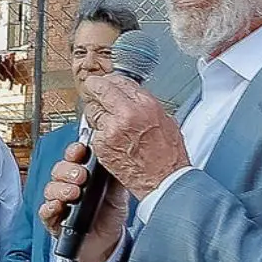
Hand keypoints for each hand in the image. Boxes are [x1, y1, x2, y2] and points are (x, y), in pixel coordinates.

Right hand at [38, 142, 130, 261]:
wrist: (108, 243)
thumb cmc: (110, 215)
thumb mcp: (119, 195)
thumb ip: (117, 179)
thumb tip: (122, 161)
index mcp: (83, 173)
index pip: (73, 157)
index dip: (75, 151)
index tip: (80, 150)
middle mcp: (68, 185)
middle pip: (59, 170)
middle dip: (68, 171)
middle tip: (81, 176)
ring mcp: (60, 202)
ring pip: (50, 189)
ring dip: (61, 189)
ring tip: (74, 194)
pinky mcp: (54, 220)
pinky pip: (45, 211)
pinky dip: (50, 207)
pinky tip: (58, 206)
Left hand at [75, 72, 190, 198]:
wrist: (164, 180)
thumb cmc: (169, 156)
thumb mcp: (166, 121)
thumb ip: (147, 106)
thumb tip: (134, 98)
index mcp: (146, 104)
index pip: (120, 80)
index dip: (111, 80)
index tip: (106, 81)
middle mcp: (127, 113)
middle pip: (101, 88)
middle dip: (95, 87)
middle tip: (92, 88)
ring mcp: (112, 128)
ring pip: (92, 109)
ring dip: (94, 111)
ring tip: (103, 119)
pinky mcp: (102, 144)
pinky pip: (92, 131)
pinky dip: (96, 133)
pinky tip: (107, 138)